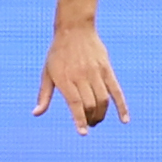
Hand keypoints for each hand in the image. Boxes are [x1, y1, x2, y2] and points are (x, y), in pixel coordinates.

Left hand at [35, 21, 130, 135]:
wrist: (75, 29)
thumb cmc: (58, 53)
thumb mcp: (47, 73)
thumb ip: (44, 95)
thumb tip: (36, 113)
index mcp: (65, 78)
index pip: (75, 104)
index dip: (80, 119)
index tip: (83, 132)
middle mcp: (81, 76)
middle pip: (90, 104)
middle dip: (90, 119)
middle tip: (89, 124)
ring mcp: (96, 72)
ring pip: (103, 100)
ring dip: (101, 114)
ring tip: (97, 120)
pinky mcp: (107, 69)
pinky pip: (117, 91)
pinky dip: (122, 106)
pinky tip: (124, 120)